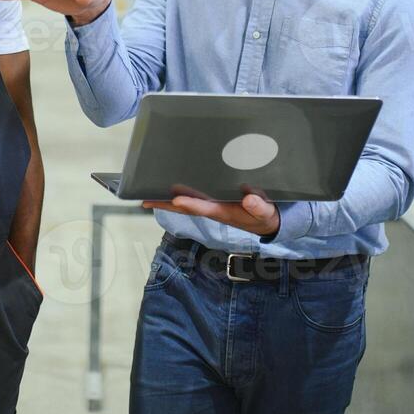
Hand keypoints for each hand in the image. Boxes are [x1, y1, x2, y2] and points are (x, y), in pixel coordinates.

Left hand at [142, 193, 280, 236]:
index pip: (205, 207)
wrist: (266, 222)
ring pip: (186, 203)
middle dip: (166, 205)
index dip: (191, 203)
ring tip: (148, 196)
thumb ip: (259, 207)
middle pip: (186, 207)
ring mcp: (211, 206)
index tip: (176, 199)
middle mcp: (213, 210)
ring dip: (167, 201)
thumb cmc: (263, 216)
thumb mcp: (265, 213)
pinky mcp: (213, 202)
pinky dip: (178, 195)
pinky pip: (192, 198)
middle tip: (146, 202)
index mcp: (225, 212)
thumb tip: (249, 199)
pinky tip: (166, 191)